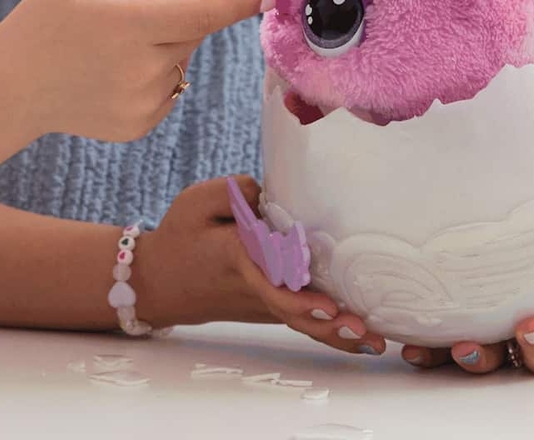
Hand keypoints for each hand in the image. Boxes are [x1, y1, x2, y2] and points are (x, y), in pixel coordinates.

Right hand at [0, 0, 266, 143]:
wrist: (9, 90)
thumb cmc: (41, 26)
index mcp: (130, 26)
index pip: (201, 15)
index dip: (238, 5)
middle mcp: (143, 68)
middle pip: (190, 35)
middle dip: (175, 20)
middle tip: (125, 19)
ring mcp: (143, 102)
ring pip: (179, 65)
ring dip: (163, 52)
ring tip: (110, 53)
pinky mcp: (139, 125)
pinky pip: (166, 93)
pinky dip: (152, 80)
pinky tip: (110, 77)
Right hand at [132, 177, 388, 355]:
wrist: (157, 281)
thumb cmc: (180, 238)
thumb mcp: (196, 201)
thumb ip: (236, 191)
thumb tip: (273, 194)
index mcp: (237, 259)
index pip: (269, 283)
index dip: (299, 300)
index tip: (327, 305)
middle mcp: (253, 287)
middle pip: (295, 314)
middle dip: (330, 325)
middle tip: (365, 331)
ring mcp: (260, 304)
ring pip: (302, 323)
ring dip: (338, 334)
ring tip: (376, 342)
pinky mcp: (265, 308)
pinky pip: (300, 321)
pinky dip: (329, 330)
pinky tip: (361, 336)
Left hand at [400, 259, 533, 374]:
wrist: (476, 259)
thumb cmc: (527, 258)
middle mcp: (530, 338)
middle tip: (529, 322)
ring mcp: (494, 345)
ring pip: (496, 363)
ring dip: (483, 357)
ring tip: (467, 346)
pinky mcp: (456, 347)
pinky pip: (442, 358)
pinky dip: (430, 356)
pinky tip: (413, 352)